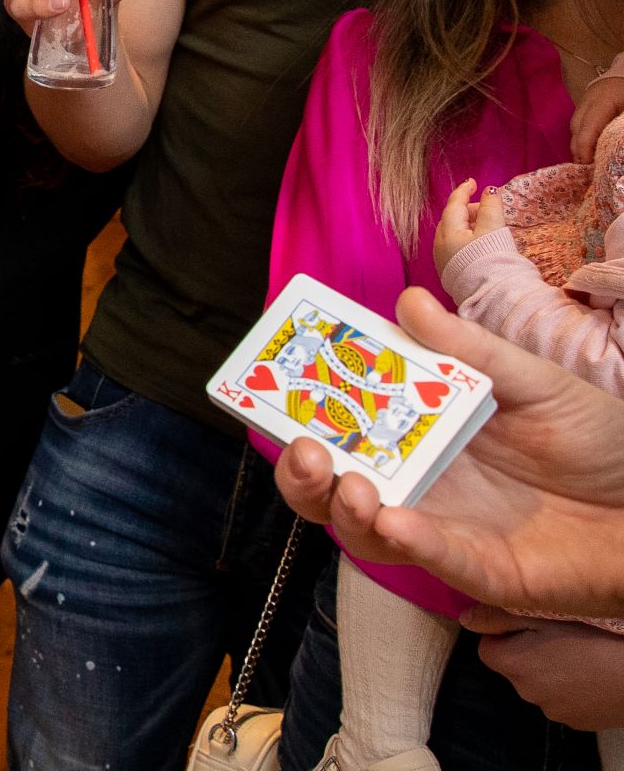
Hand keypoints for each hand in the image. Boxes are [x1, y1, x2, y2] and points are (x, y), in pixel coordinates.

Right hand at [275, 287, 623, 617]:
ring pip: (364, 531)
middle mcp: (421, 482)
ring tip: (350, 485)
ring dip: (343, 509)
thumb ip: (469, 349)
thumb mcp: (532, 380)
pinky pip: (433, 559)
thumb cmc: (598, 441)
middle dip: (299, 471)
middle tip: (301, 445)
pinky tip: (394, 520)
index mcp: (420, 433)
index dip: (302, 407)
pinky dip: (409, 542)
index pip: (343, 424)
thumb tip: (409, 301)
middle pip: (331, 486)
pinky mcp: (482, 569)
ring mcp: (444, 528)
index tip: (278, 380)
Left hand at [432, 178, 506, 276]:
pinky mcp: (450, 270)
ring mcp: (443, 258)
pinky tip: (480, 241)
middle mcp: (440, 245)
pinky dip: (466, 237)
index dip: (463, 191)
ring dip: (469, 224)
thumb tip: (490, 190)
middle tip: (487, 207)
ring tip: (487, 224)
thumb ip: (491, 207)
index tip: (472, 182)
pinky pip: (455, 245)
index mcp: (448, 232)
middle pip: (452, 218)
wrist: (491, 295)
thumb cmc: (491, 261)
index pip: (454, 204)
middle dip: (469, 209)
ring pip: (454, 232)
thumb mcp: (493, 229)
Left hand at [463, 608, 623, 730]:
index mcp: (514, 664)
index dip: (504, 633)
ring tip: (581, 653)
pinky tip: (592, 673)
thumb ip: (500, 616)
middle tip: (559, 635)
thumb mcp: (547, 615)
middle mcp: (527, 692)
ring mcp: (554, 711)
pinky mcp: (579, 722)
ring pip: (540, 684)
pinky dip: (571, 688)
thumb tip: (466, 619)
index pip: (487, 648)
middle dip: (528, 651)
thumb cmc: (596, 637)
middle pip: (514, 667)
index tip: (528, 624)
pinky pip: (563, 700)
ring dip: (551, 670)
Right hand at [575, 57, 623, 164]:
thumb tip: (617, 147)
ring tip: (585, 163)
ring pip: (575, 127)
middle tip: (584, 170)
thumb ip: (621, 129)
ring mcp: (584, 102)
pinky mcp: (586, 104)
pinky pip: (579, 123)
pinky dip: (582, 136)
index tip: (588, 166)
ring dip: (579, 145)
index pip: (588, 127)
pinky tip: (588, 147)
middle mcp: (587, 102)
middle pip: (577, 129)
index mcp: (602, 102)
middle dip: (579, 150)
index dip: (585, 148)